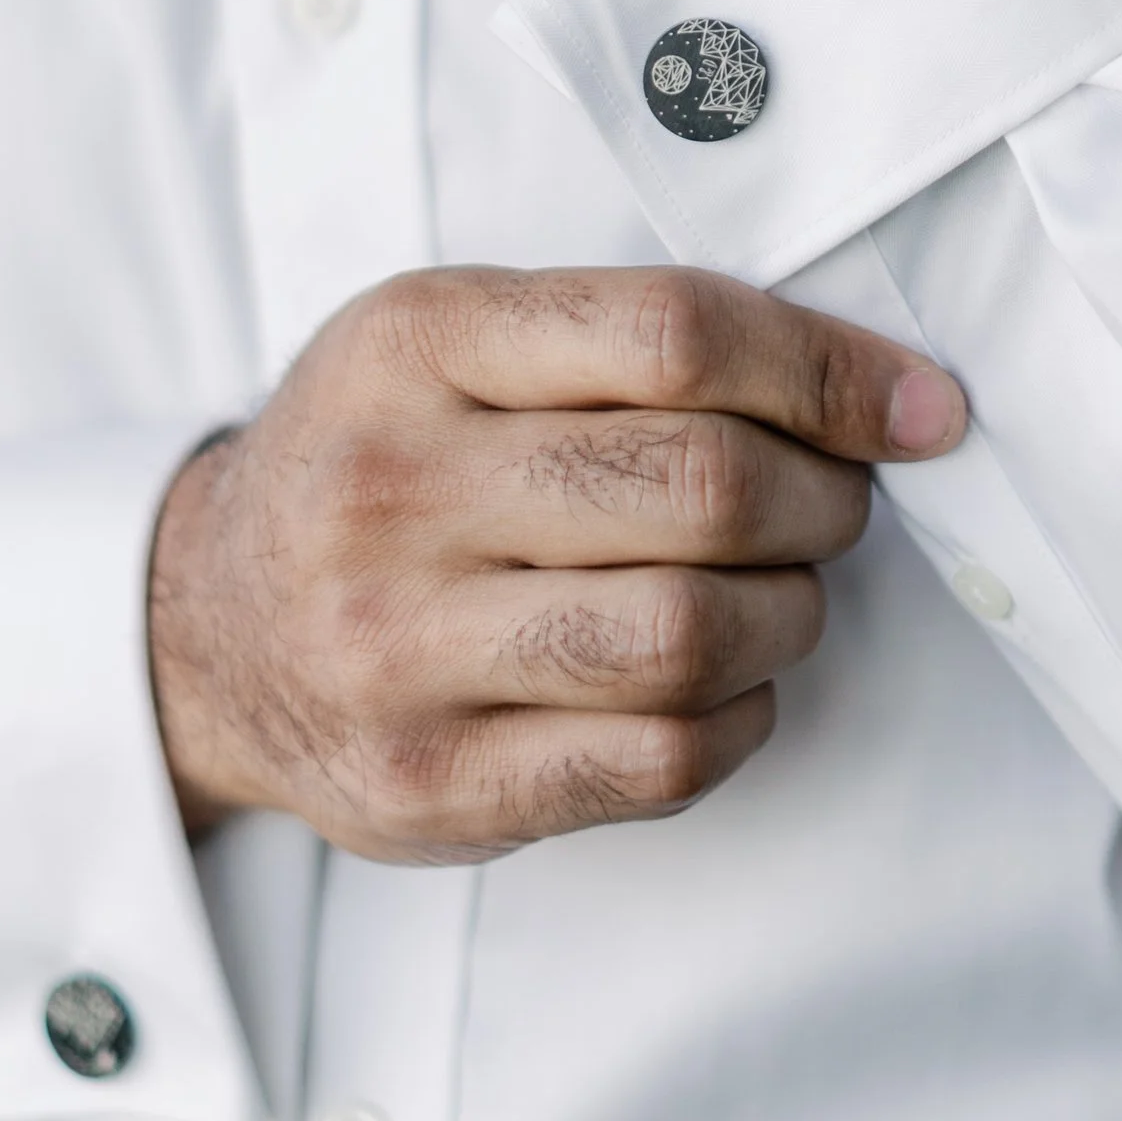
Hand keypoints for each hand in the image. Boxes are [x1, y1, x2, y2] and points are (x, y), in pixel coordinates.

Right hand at [148, 266, 965, 862]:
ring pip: (688, 633)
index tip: (917, 408)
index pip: (674, 335)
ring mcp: (400, 649)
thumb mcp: (457, 339)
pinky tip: (725, 685)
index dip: (828, 371)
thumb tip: (886, 392)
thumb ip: (632, 338)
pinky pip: (657, 760)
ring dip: (788, 615)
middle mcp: (393, 489)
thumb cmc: (383, 460)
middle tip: (836, 506)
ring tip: (781, 596)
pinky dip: (739, 720)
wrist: (204, 627)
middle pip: (699, 485)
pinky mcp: (431, 785)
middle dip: (824, 499)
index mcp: (416, 341)